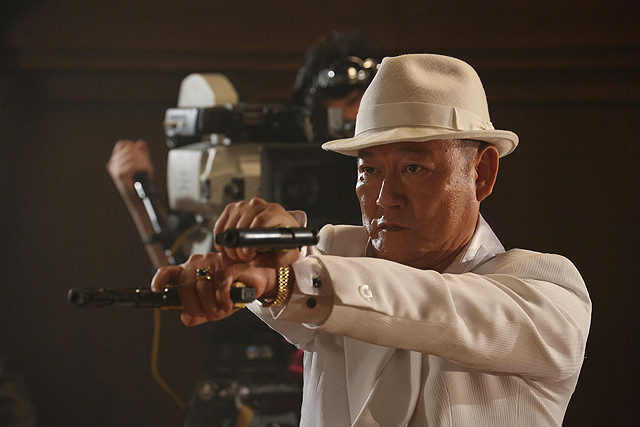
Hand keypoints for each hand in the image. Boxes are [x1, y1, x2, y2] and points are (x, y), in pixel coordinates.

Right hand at [106, 139, 154, 197]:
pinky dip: (143, 167)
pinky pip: (133, 165)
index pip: (122, 144)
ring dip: (144, 162)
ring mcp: (115, 170)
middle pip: (128, 149)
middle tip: (147, 164)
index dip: (134, 146)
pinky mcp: (120, 176)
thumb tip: (141, 143)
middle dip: (141, 155)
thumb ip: (141, 153)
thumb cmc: (139, 184)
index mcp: (115, 161)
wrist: (138, 199)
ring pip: (132, 157)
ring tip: (148, 169)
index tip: (142, 153)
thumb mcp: (141, 165)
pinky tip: (147, 172)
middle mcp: (113, 165)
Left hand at [151, 252, 276, 326]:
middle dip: (194, 306)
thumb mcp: (212, 306)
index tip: (157, 291)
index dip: (159, 282)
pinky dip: (222, 298)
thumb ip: (198, 314)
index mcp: (189, 272)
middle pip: (184, 286)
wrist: (258, 280)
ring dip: (211, 305)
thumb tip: (186, 319)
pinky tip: (228, 304)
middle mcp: (198, 263)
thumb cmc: (233, 290)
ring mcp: (213, 262)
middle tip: (208, 314)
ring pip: (202, 286)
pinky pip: (220, 283)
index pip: (168, 273)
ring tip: (221, 310)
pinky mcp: (229, 264)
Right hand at [213, 197, 301, 266]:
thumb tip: (254, 261)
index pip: (260, 221)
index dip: (251, 239)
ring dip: (231, 246)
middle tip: (245, 258)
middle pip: (241, 226)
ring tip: (241, 253)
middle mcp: (258, 205)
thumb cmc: (284, 241)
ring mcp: (243, 205)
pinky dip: (222, 241)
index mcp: (275, 212)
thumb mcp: (289, 255)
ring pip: (229, 228)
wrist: (278, 231)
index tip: (248, 254)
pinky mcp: (231, 209)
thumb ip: (276, 260)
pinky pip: (220, 227)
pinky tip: (231, 246)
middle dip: (240, 248)